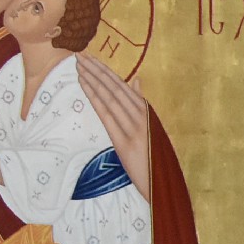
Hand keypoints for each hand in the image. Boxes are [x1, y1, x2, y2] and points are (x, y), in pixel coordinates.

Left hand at [75, 56, 154, 204]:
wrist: (163, 188)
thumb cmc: (158, 163)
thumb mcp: (153, 132)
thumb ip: (143, 107)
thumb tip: (136, 81)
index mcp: (148, 116)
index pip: (125, 89)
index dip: (107, 73)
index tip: (93, 61)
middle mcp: (142, 119)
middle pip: (116, 89)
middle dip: (97, 71)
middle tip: (80, 55)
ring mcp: (134, 129)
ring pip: (111, 98)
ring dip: (93, 79)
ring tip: (79, 65)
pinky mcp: (125, 142)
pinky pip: (107, 115)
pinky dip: (95, 97)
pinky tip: (84, 85)